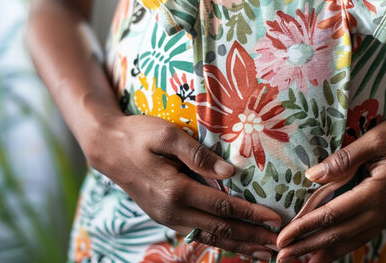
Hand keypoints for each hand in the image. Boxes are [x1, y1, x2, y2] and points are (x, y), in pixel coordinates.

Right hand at [85, 113, 281, 260]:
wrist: (106, 147)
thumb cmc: (138, 135)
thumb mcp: (167, 135)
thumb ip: (199, 154)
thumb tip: (229, 172)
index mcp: (175, 191)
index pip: (223, 206)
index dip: (251, 214)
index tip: (275, 219)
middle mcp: (172, 211)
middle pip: (220, 229)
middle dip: (252, 237)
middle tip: (279, 244)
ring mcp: (167, 217)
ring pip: (210, 236)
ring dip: (238, 245)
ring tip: (263, 253)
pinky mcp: (165, 216)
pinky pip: (198, 233)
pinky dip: (220, 241)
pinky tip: (234, 244)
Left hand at [275, 110, 385, 262]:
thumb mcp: (376, 139)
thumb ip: (344, 158)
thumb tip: (312, 175)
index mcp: (376, 193)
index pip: (332, 216)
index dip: (305, 228)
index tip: (283, 239)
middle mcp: (381, 211)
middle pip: (339, 235)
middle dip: (308, 248)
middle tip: (282, 257)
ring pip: (351, 240)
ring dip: (324, 252)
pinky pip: (362, 235)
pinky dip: (343, 246)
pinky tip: (330, 251)